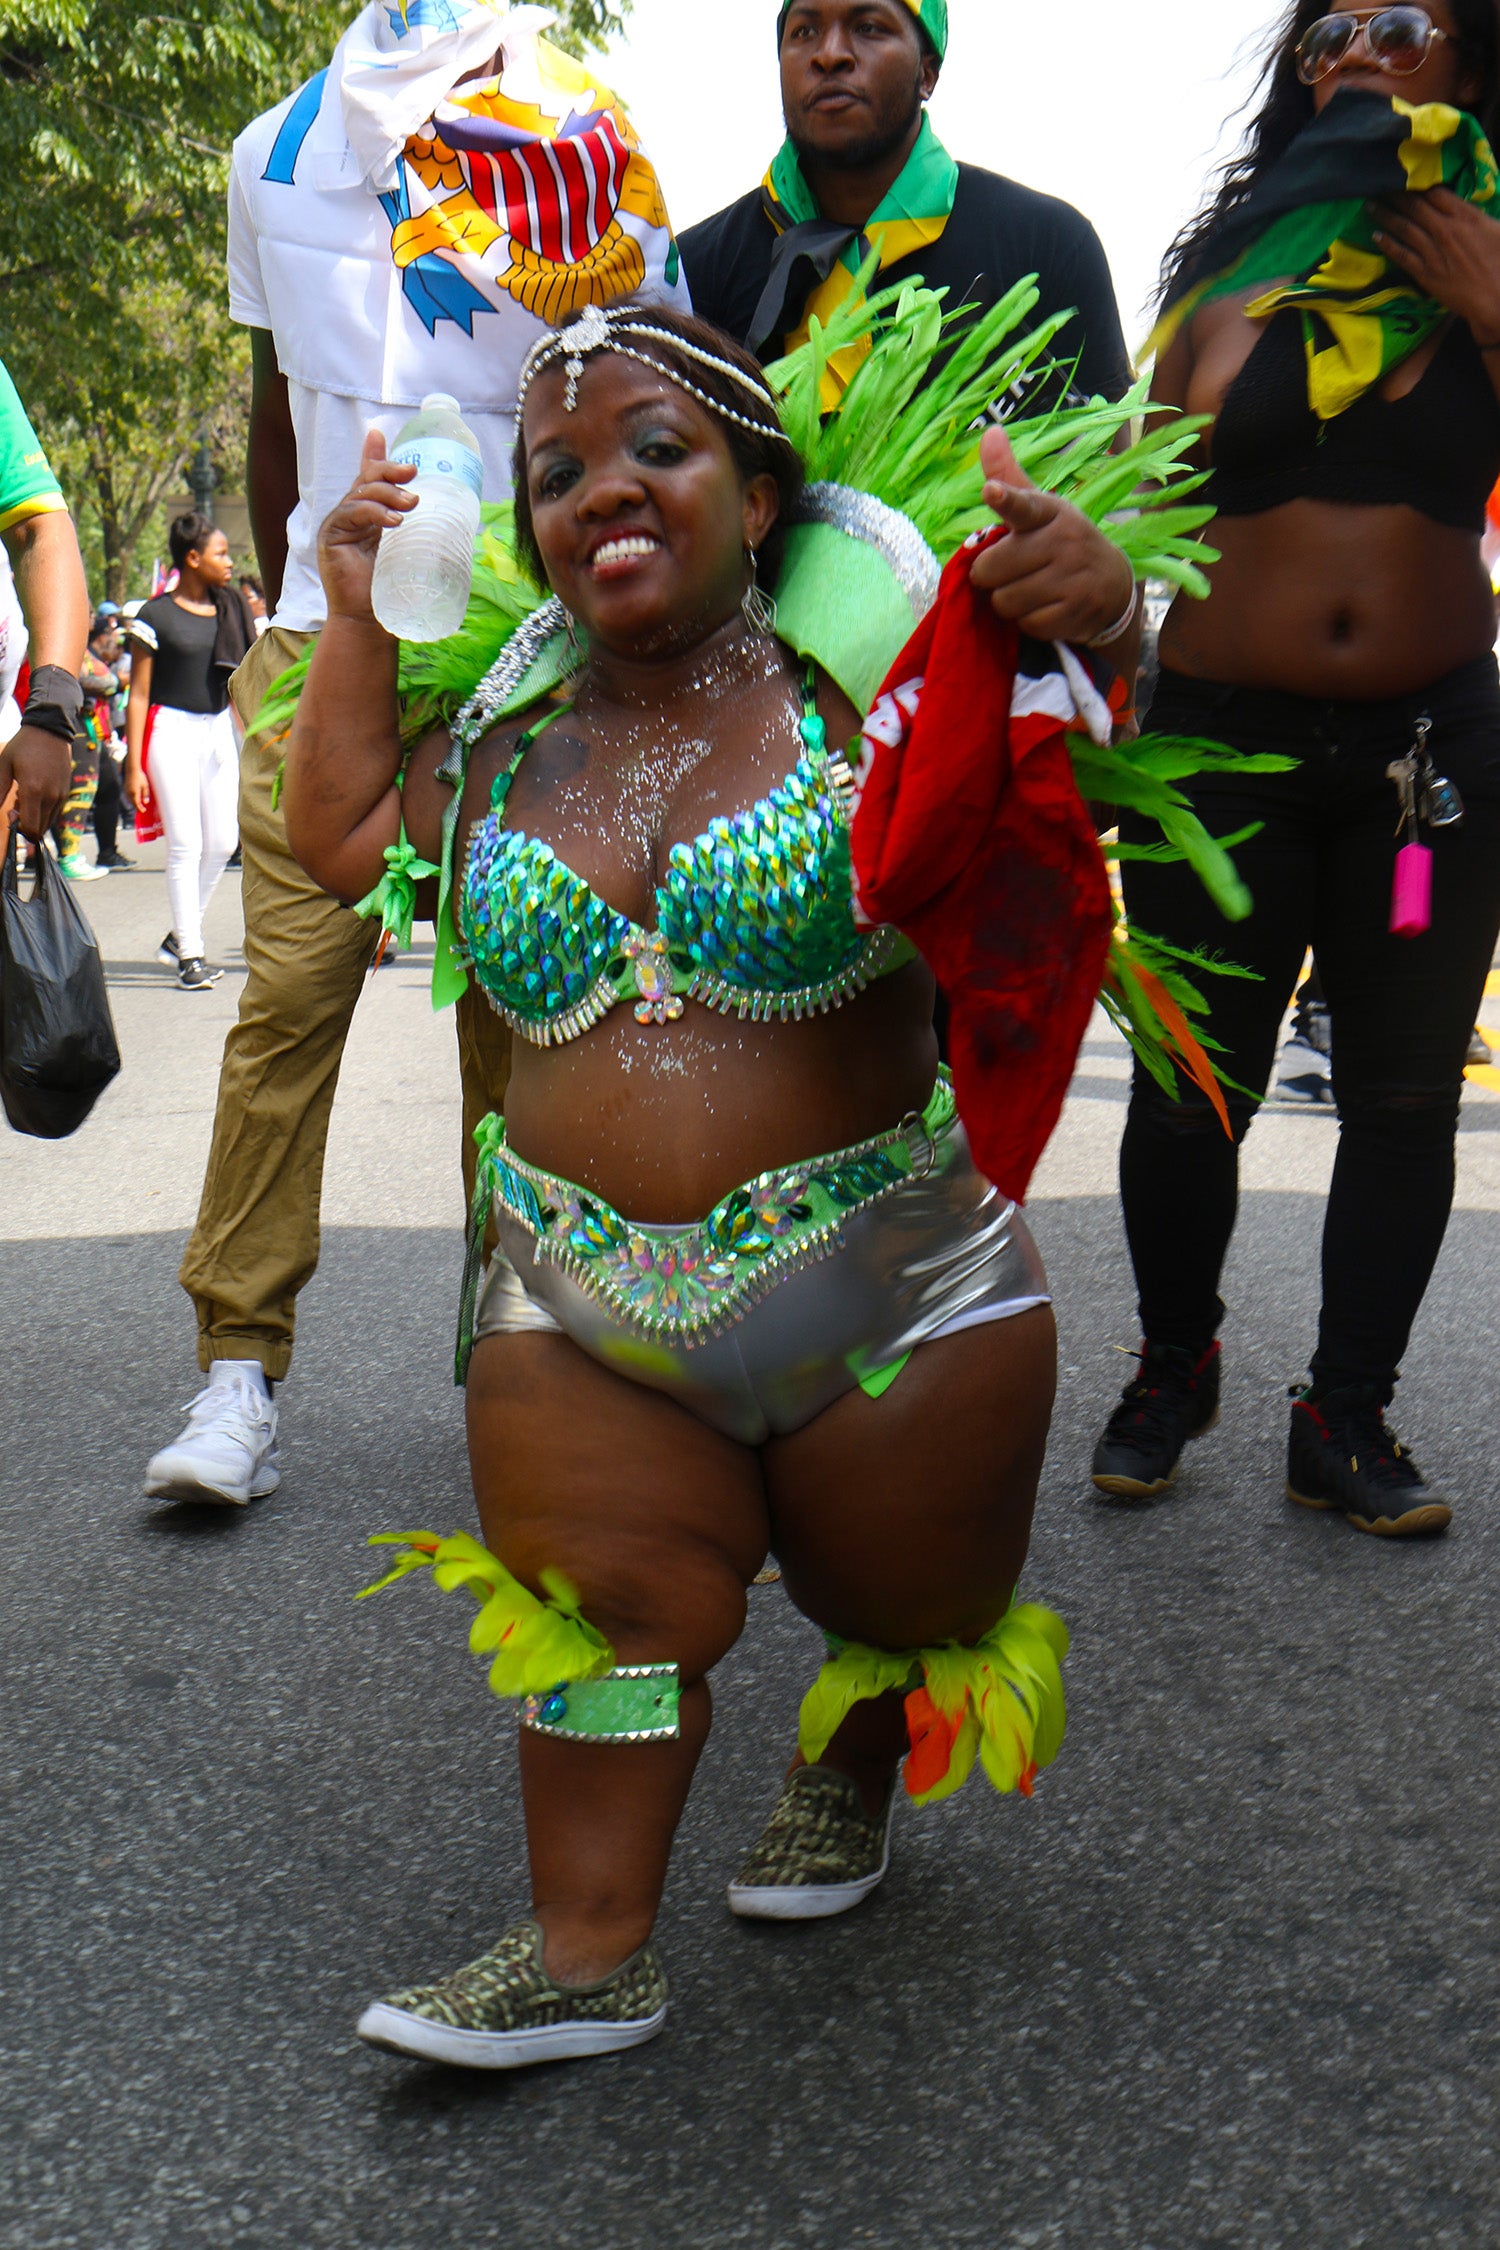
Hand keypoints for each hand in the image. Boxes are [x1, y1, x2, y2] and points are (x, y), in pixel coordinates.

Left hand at [0, 723, 70, 839]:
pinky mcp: (65, 793)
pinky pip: (54, 813)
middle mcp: (50, 796)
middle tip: (14, 806)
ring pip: (48, 823)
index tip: (11, 817)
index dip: (20, 830)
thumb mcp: (4, 766)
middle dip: (26, 825)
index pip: (31, 827)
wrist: (50, 732)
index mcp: (33, 790)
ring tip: (24, 799)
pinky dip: (44, 812)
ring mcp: (60, 796)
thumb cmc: (23, 747)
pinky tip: (35, 796)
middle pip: (39, 829)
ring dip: (35, 819)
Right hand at [124, 759, 150, 814]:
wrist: (131, 769)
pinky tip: (135, 800)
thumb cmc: (140, 777)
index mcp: (135, 792)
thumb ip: (145, 794)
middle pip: (133, 802)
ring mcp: (126, 790)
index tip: (143, 811)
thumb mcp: (145, 785)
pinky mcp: (124, 788)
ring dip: (134, 803)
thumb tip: (145, 802)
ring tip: (139, 806)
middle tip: (142, 809)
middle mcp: (129, 792)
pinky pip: (128, 796)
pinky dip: (131, 799)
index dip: (140, 808)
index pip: (137, 803)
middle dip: (137, 806)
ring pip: (130, 800)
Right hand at [317, 427, 418, 623]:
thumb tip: (452, 520)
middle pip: (366, 479)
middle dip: (389, 469)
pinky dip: (374, 512)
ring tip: (412, 504)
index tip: (380, 434)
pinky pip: (351, 512)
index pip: (369, 479)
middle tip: (413, 472)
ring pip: (361, 493)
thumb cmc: (391, 592)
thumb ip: (419, 533)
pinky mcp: (331, 536)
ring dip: (388, 493)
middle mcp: (352, 516)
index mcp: (369, 516)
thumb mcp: (410, 554)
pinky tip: (394, 521)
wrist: (369, 622)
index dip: (374, 456)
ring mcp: (339, 524)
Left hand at [970, 426, 1135, 642]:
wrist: (1113, 585)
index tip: (991, 492)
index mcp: (1050, 512)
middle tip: (1012, 572)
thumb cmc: (1061, 543)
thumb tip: (989, 431)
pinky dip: (1029, 622)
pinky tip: (1047, 608)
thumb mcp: (1041, 510)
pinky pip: (1026, 624)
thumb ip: (1010, 479)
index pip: (1024, 504)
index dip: (1005, 499)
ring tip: (1031, 590)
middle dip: (992, 577)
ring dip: (1009, 602)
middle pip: (992, 569)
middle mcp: (1064, 541)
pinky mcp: (1076, 612)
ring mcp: (1073, 577)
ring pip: (1005, 601)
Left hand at [1372, 188, 1499, 342]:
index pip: (1435, 192)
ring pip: (1403, 228)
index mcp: (1465, 216)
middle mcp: (1445, 229)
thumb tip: (1463, 205)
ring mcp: (1432, 251)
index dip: (1417, 184)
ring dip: (1385, 215)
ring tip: (1370, 206)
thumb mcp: (1496, 228)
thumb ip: (1475, 215)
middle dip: (1395, 195)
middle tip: (1379, 187)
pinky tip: (1375, 235)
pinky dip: (1387, 244)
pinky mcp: (1424, 273)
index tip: (1404, 179)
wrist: (1495, 298)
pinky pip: (1400, 255)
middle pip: (1414, 206)